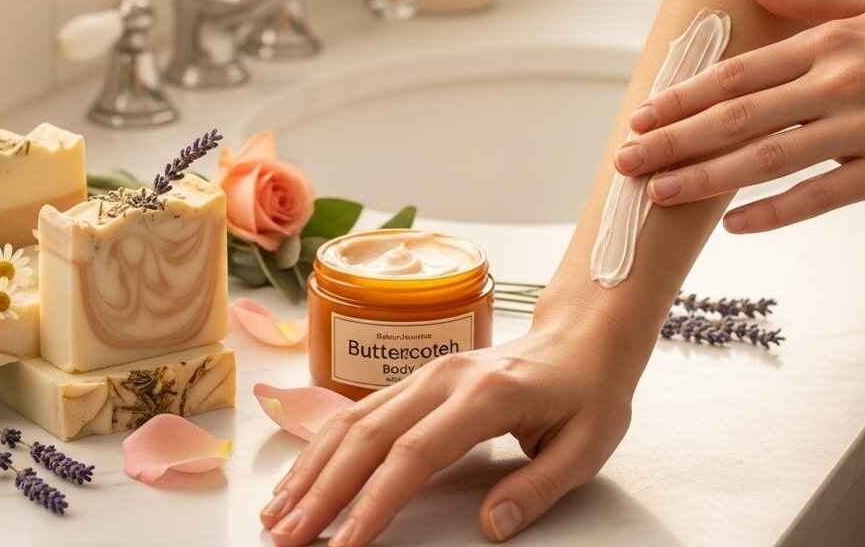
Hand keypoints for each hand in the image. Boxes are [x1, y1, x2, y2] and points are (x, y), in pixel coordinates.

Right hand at [260, 312, 633, 545]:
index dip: (375, 501)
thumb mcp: (587, 446)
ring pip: (352, 421)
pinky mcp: (415, 380)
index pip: (415, 453)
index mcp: (485, 395)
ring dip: (311, 470)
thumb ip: (538, 489)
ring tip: (276, 517)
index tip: (344, 545)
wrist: (582, 338)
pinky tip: (300, 480)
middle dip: (322, 492)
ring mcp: (424, 374)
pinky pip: (358, 413)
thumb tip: (490, 528)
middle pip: (368, 436)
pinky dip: (322, 449)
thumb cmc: (588, 392)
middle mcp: (443, 377)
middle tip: (286, 539)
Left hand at [614, 0, 864, 231]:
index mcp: (831, 42)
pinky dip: (774, 212)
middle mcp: (838, 82)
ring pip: (767, 158)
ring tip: (659, 194)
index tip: (643, 115)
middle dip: (674, 140)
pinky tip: (734, 225)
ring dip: (705, 178)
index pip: (738, 73)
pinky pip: (821, 196)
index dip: (684, 96)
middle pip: (736, 117)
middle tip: (626, 160)